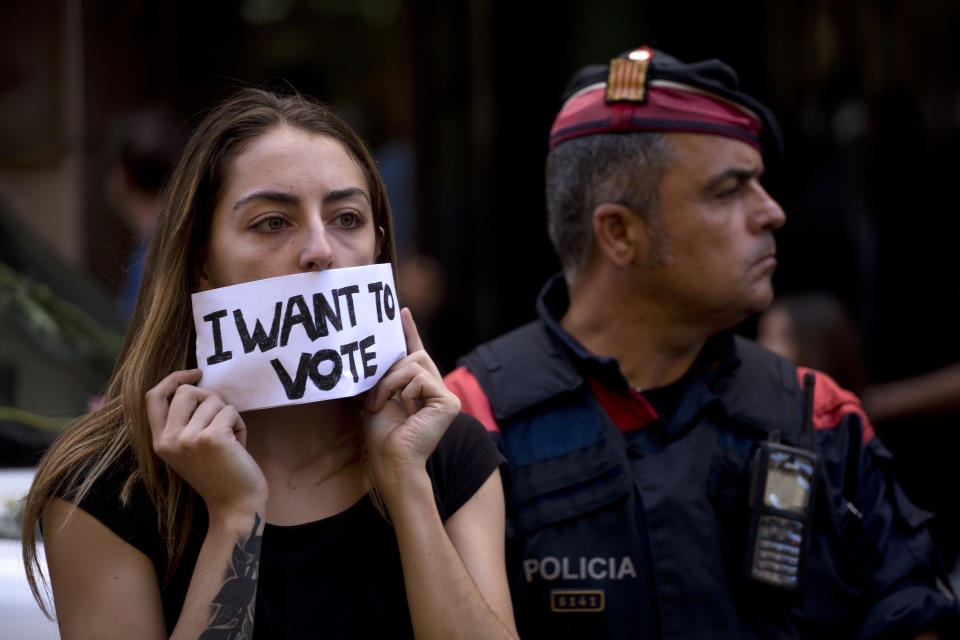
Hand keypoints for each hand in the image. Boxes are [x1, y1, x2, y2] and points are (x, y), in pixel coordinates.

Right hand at [146, 369, 267, 517]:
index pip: (153, 397)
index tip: (196, 373)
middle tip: (223, 420)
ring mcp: (188, 438)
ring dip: (229, 415)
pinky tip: (239, 446)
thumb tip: (196, 385)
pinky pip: (230, 411)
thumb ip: (184, 422)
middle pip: (187, 391)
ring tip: (231, 441)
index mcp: (159, 442)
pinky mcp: (211, 438)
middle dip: (211, 398)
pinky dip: (240, 425)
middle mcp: (168, 439)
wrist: (235, 507)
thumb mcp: (189, 449)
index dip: (173, 379)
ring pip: (213, 399)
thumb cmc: (219, 475)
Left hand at [363, 308, 459, 486]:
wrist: (391, 461)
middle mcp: (436, 390)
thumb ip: (383, 375)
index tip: (402, 312)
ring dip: (389, 383)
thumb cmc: (382, 436)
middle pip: (413, 356)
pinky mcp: (448, 402)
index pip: (416, 353)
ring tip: (380, 405)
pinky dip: (402, 391)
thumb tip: (375, 351)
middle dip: (389, 371)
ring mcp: (445, 396)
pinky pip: (419, 378)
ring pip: (413, 365)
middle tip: (374, 394)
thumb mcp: (377, 396)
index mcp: (419, 389)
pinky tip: (404, 411)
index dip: (409, 332)